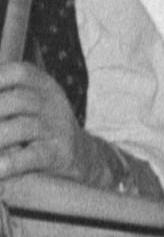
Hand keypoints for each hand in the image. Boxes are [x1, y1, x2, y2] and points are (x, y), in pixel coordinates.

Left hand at [0, 61, 97, 187]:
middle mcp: (53, 104)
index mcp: (43, 85)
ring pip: (23, 128)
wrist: (82, 156)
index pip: (18, 73)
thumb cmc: (39, 126)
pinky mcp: (61, 154)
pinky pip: (32, 157)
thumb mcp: (27, 102)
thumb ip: (3, 98)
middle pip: (16, 100)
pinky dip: (9, 163)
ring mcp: (58, 129)